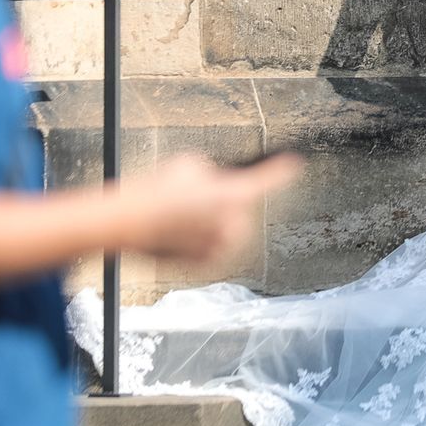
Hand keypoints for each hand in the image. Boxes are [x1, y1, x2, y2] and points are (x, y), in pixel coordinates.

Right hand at [122, 153, 302, 264]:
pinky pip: (215, 248)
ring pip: (227, 230)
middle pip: (240, 209)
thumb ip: (215, 174)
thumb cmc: (157, 189)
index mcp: (235, 194)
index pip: (268, 178)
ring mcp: (224, 246)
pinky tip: (182, 234)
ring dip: (213, 224)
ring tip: (184, 217)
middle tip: (195, 201)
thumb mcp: (190, 165)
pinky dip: (202, 241)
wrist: (130, 221)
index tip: (295, 162)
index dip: (281, 170)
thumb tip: (220, 181)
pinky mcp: (211, 263)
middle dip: (223, 204)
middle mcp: (236, 223)